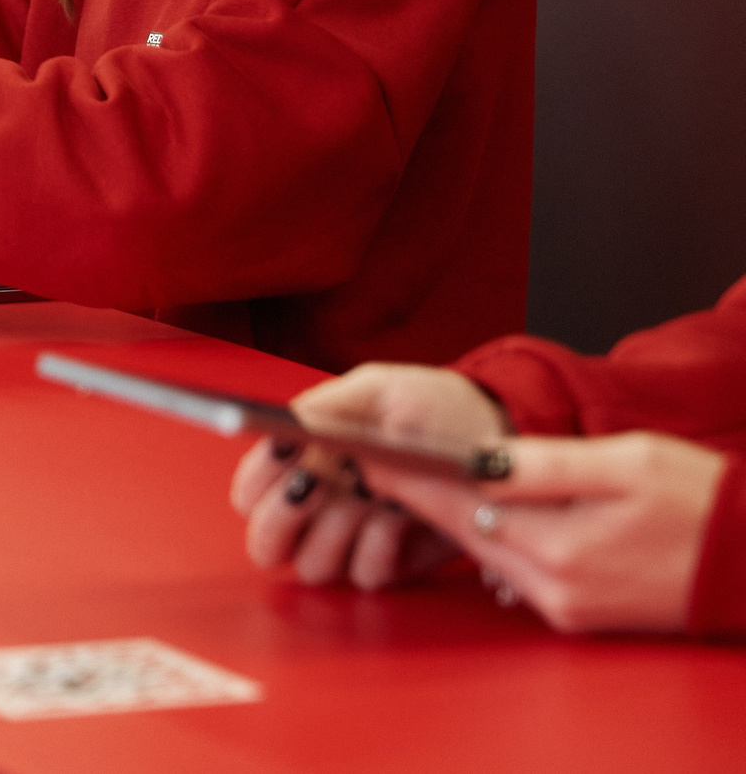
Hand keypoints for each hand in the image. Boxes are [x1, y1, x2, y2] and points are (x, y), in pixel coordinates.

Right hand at [233, 364, 505, 587]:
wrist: (499, 440)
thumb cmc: (436, 407)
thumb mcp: (379, 390)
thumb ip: (324, 408)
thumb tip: (281, 429)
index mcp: (304, 460)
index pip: (248, 492)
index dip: (255, 484)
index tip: (285, 461)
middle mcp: (320, 505)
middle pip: (265, 543)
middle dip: (283, 518)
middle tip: (314, 486)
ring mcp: (353, 538)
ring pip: (311, 565)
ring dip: (335, 531)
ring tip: (368, 497)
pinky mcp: (391, 563)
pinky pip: (364, 575)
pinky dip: (378, 548)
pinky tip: (399, 518)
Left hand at [366, 432, 726, 633]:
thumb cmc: (699, 500)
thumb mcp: (624, 462)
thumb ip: (544, 465)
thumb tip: (475, 460)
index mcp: (559, 547)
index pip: (459, 507)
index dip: (409, 478)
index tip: (367, 453)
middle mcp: (554, 587)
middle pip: (465, 532)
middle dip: (421, 496)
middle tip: (376, 458)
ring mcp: (565, 606)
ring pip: (488, 551)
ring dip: (455, 516)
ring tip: (414, 475)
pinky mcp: (578, 615)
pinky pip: (517, 570)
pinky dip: (494, 538)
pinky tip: (479, 508)